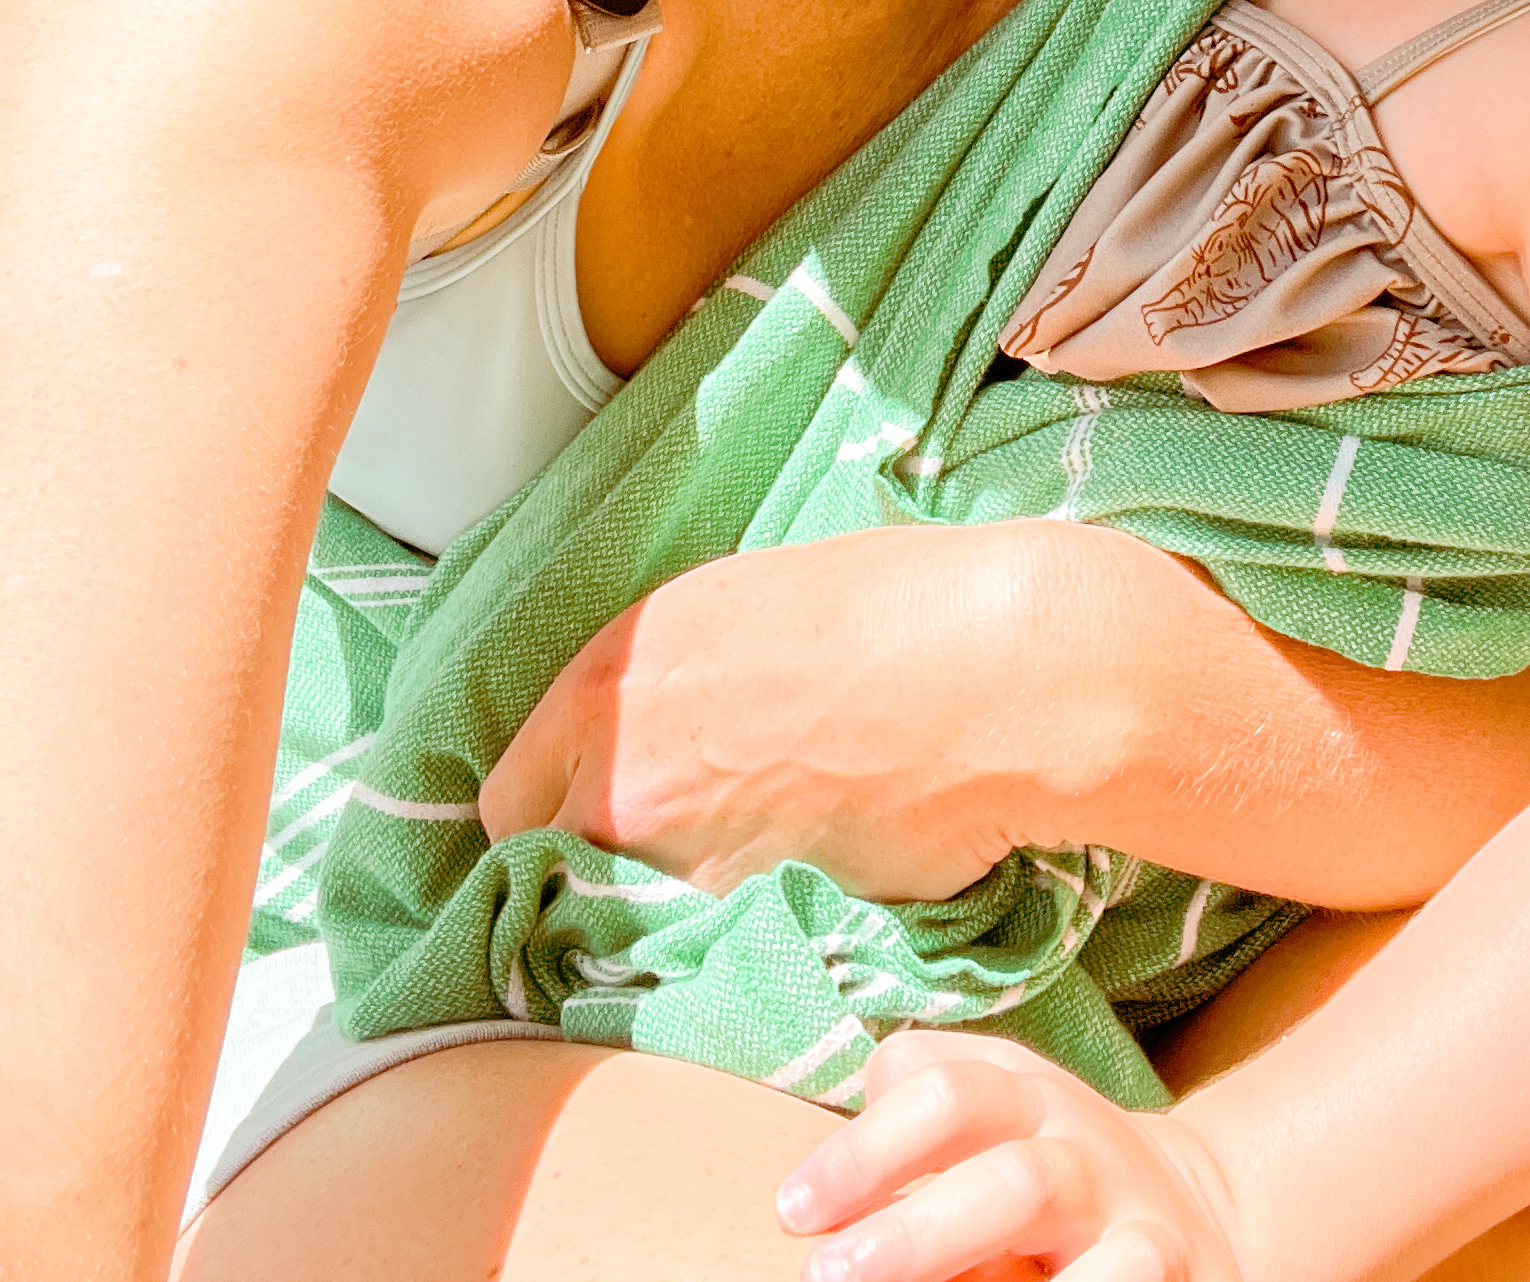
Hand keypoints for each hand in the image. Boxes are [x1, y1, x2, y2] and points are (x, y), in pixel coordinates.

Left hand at [479, 530, 1055, 900]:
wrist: (997, 674)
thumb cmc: (894, 605)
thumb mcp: (746, 601)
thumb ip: (669, 677)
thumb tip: (661, 719)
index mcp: (608, 683)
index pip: (508, 802)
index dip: (552, 815)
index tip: (588, 820)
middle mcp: (620, 783)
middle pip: (554, 875)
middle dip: (597, 871)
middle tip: (670, 851)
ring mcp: (682, 869)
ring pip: (634, 927)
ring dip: (671, 910)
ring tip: (754, 866)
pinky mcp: (754, 929)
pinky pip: (714, 952)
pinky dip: (742, 937)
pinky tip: (802, 888)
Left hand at [776, 1032, 1246, 1281]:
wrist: (1200, 1216)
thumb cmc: (1053, 1192)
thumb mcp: (994, 1147)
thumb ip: (921, 1154)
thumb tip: (808, 1214)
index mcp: (1011, 1087)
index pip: (921, 1072)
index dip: (856, 1140)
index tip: (793, 1212)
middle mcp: (1058, 1120)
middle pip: (962, 1110)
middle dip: (881, 1178)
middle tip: (820, 1271)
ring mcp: (1111, 1183)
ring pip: (1024, 1183)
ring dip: (937, 1233)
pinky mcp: (1162, 1256)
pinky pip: (1114, 1267)